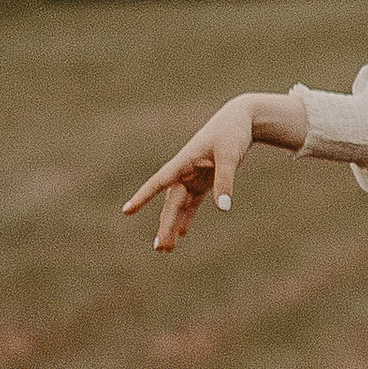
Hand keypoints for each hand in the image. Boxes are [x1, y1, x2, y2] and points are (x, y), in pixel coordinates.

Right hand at [122, 94, 298, 252]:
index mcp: (183, 162)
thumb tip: (222, 208)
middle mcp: (183, 172)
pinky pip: (192, 203)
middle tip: (160, 247)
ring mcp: (192, 177)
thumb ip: (225, 181)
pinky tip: (183, 233)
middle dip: (165, 225)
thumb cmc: (232, 133)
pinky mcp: (203, 181)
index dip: (143, 197)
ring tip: (166, 249)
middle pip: (171, 203)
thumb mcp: (230, 156)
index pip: (159, 182)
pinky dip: (187, 217)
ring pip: (178, 206)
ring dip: (173, 225)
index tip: (127, 211)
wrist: (241, 120)